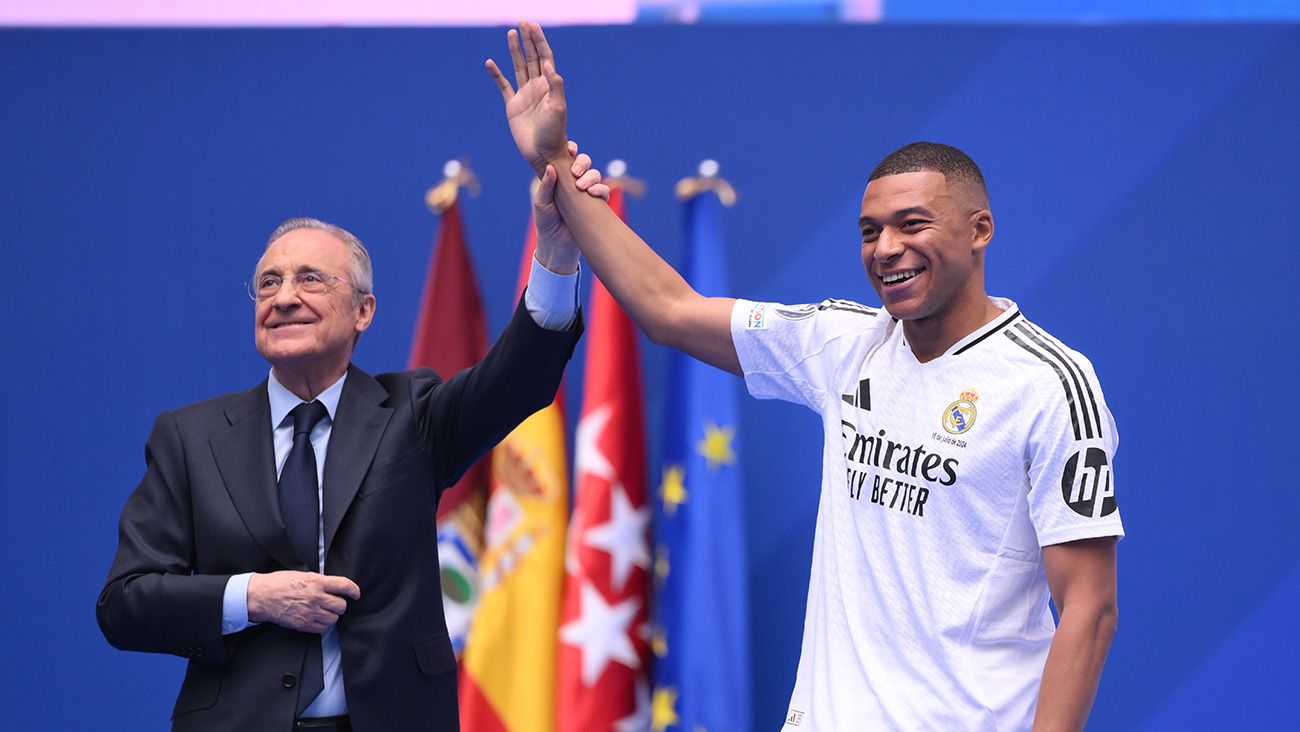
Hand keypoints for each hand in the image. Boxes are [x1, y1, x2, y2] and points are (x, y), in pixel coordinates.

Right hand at [247, 571, 360, 633]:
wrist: (261, 596)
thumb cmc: (279, 583)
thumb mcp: (302, 575)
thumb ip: (320, 581)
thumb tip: (334, 586)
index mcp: (316, 582)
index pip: (344, 586)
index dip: (354, 590)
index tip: (356, 593)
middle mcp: (316, 597)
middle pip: (341, 605)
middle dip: (339, 604)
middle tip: (333, 602)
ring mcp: (310, 612)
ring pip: (334, 618)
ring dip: (332, 615)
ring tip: (323, 611)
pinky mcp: (303, 624)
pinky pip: (323, 628)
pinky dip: (323, 625)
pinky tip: (317, 619)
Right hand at [486, 21, 567, 173]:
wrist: (543, 154)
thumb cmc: (554, 133)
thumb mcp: (558, 108)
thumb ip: (554, 85)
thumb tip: (546, 63)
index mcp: (549, 86)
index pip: (545, 57)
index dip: (539, 41)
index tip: (532, 26)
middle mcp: (537, 87)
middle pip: (532, 57)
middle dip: (528, 40)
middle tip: (523, 22)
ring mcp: (524, 95)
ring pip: (518, 67)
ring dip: (515, 50)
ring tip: (511, 33)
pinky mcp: (513, 106)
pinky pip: (503, 85)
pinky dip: (496, 74)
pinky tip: (490, 63)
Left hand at [534, 141, 607, 273]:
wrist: (557, 246)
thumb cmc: (545, 223)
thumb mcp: (541, 203)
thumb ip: (545, 185)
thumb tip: (551, 167)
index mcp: (559, 177)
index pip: (567, 158)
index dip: (571, 150)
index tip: (571, 149)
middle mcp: (573, 182)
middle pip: (584, 163)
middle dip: (583, 162)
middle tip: (576, 171)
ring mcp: (586, 193)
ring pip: (595, 174)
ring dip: (591, 176)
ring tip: (583, 186)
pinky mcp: (596, 205)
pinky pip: (603, 191)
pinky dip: (601, 189)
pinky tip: (593, 193)